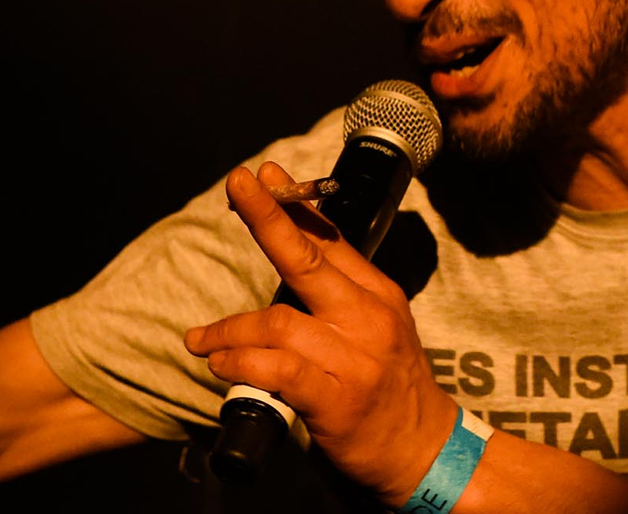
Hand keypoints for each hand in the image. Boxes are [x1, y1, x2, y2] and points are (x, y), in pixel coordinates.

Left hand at [184, 161, 459, 506]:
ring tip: (203, 340)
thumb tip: (290, 249)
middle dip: (268, 217)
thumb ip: (339, 293)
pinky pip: (276, 369)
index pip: (330, 240)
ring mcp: (354, 358)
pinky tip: (221, 363)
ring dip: (229, 328)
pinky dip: (240, 362)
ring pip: (277, 322)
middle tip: (237, 186)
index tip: (263, 176)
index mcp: (378, 295)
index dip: (293, 205)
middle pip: (307, 258)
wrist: (424, 450)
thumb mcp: (377, 328)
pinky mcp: (336, 398)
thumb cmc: (389, 387)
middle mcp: (368, 318)